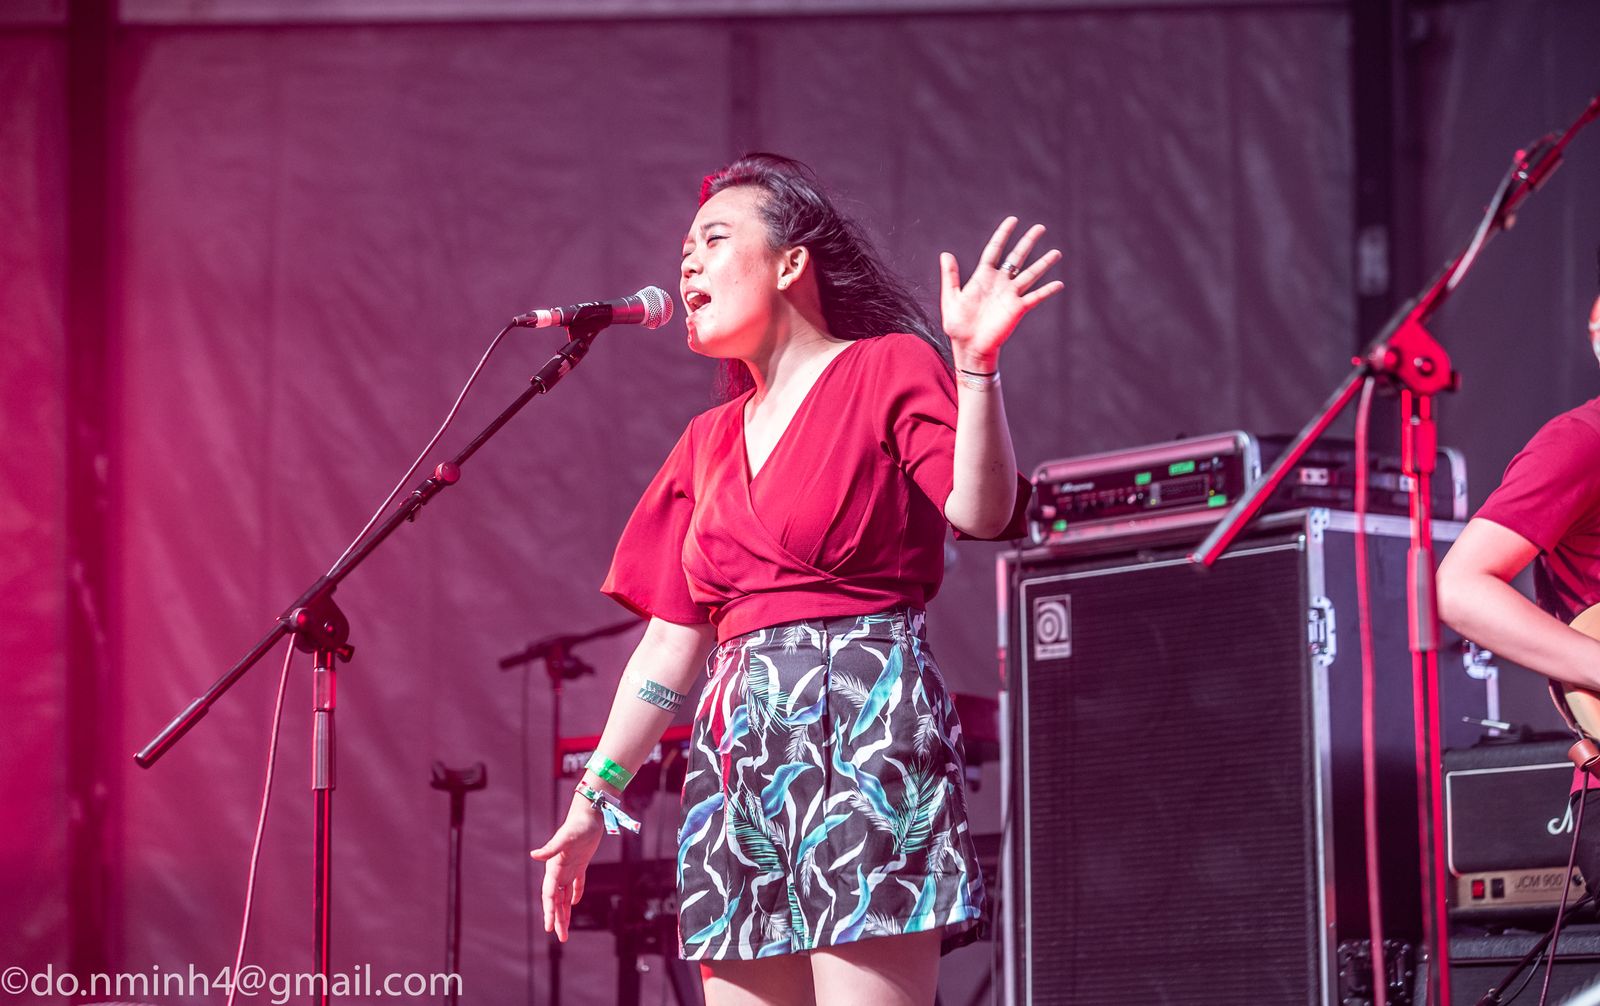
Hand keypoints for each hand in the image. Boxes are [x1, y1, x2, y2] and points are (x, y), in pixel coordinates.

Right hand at [529, 804, 604, 941]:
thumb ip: (550, 848)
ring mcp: (569, 867)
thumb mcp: (565, 838)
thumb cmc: (577, 826)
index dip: (549, 912)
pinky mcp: (580, 863)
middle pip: (556, 901)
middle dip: (558, 919)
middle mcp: (559, 870)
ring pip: (565, 896)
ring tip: (566, 929)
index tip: (549, 928)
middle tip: (561, 938)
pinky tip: (575, 904)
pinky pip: (577, 883)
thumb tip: (534, 855)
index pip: (549, 895)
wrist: (589, 815)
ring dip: (565, 912)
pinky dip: (576, 894)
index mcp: (554, 868)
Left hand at [939, 217, 1063, 370]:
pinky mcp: (1018, 308)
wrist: (969, 347)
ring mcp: (1011, 295)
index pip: (995, 249)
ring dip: (1043, 263)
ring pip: (1031, 274)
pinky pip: (1036, 297)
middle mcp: (1000, 282)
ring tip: (1057, 252)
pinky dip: (1047, 290)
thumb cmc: (958, 325)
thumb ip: (950, 276)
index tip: (1013, 220)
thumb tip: (945, 253)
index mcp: (983, 277)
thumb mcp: (951, 298)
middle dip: (1028, 242)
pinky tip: (1059, 284)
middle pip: (1017, 257)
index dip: (1003, 234)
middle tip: (1040, 228)